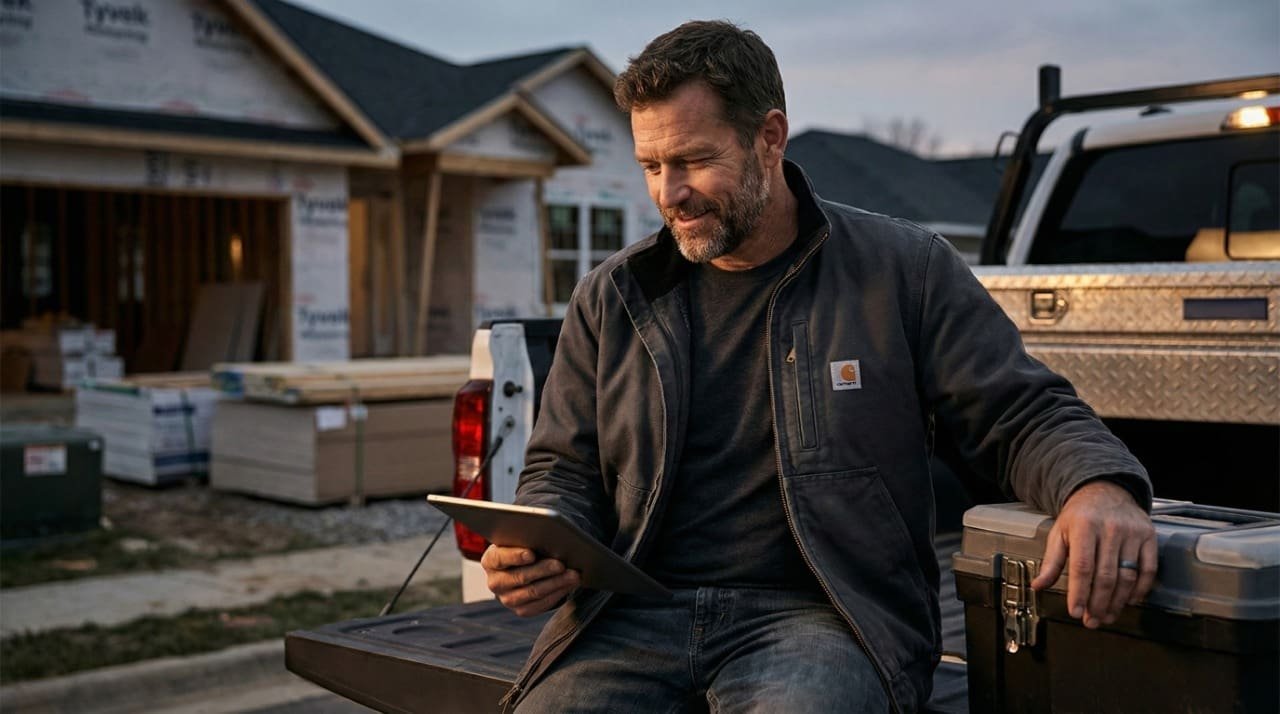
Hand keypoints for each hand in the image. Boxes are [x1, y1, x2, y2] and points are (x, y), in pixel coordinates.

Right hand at [481, 544, 579, 616]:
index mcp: (490, 561)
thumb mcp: (521, 540)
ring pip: (533, 592)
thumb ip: (527, 539)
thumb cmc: (523, 548)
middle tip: (561, 564)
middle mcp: (495, 582)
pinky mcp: (521, 610)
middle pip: (520, 577)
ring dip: (556, 583)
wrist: (522, 569)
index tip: (531, 554)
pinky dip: (557, 593)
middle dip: (543, 570)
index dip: (515, 556)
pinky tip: (569, 585)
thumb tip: (548, 538)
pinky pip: (540, 604)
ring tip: (573, 575)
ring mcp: (507, 599)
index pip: (500, 558)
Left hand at [1031, 480, 1156, 628]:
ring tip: (1107, 616)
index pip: (1082, 567)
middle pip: (1106, 576)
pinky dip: (1140, 589)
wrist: (1105, 491)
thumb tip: (1038, 586)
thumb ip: (1051, 561)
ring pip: (1127, 576)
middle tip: (1092, 622)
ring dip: (1117, 602)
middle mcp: (1110, 529)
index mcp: (1084, 527)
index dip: (1079, 593)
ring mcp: (1132, 533)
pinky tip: (1129, 601)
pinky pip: (1148, 569)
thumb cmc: (1079, 516)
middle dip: (1098, 604)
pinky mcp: (1149, 537)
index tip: (1075, 612)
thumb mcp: (1059, 532)